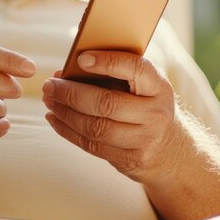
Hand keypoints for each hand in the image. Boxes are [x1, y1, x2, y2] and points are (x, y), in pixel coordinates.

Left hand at [42, 51, 180, 183]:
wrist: (169, 150)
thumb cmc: (145, 107)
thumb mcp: (143, 87)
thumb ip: (112, 76)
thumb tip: (64, 72)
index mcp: (159, 87)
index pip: (135, 69)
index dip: (108, 62)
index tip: (81, 59)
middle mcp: (156, 113)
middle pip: (107, 103)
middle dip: (72, 93)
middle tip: (50, 85)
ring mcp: (144, 140)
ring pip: (96, 127)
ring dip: (66, 113)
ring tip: (50, 101)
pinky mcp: (130, 160)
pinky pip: (92, 145)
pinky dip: (67, 130)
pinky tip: (55, 118)